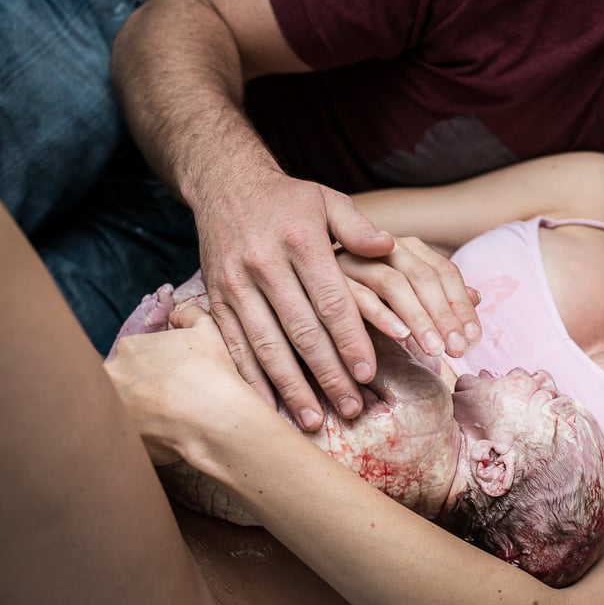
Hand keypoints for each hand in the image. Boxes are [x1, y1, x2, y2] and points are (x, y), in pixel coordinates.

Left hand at [104, 306, 264, 465]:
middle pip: (121, 380)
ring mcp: (112, 407)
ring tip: (166, 420)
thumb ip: (190, 316)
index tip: (169, 378)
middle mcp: (113, 374)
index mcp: (130, 347)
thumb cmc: (213, 373)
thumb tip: (179, 316)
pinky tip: (164, 436)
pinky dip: (141, 435)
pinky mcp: (118, 436)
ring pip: (120, 407)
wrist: (217, 419)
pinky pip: (125, 435)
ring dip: (137, 412)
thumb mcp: (208, 331)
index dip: (152, 368)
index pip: (132, 356)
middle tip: (167, 400)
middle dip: (139, 390)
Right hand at [192, 172, 393, 428]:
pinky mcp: (215, 298)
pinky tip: (267, 407)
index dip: (350, 339)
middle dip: (327, 374)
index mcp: (300, 240)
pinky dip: (250, 379)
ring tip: (314, 420)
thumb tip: (388, 247)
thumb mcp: (327, 200)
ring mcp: (235, 283)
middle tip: (351, 409)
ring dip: (290, 386)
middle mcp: (264, 263)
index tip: (368, 374)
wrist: (224, 184)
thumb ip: (358, 227)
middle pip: (301, 330)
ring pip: (265, 344)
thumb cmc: (288, 200)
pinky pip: (233, 344)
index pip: (331, 300)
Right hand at [337, 236, 481, 360]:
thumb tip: (477, 297)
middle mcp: (381, 246)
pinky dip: (380, 314)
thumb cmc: (360, 284)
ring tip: (434, 351)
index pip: (443, 271)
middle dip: (444, 316)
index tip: (474, 339)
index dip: (461, 306)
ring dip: (418, 320)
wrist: (298, 251)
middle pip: (423, 277)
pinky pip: (356, 295)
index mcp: (405, 247)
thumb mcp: (401, 284)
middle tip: (458, 351)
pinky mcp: (327, 276)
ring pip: (393, 285)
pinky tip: (399, 336)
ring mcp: (354, 258)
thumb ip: (436, 289)